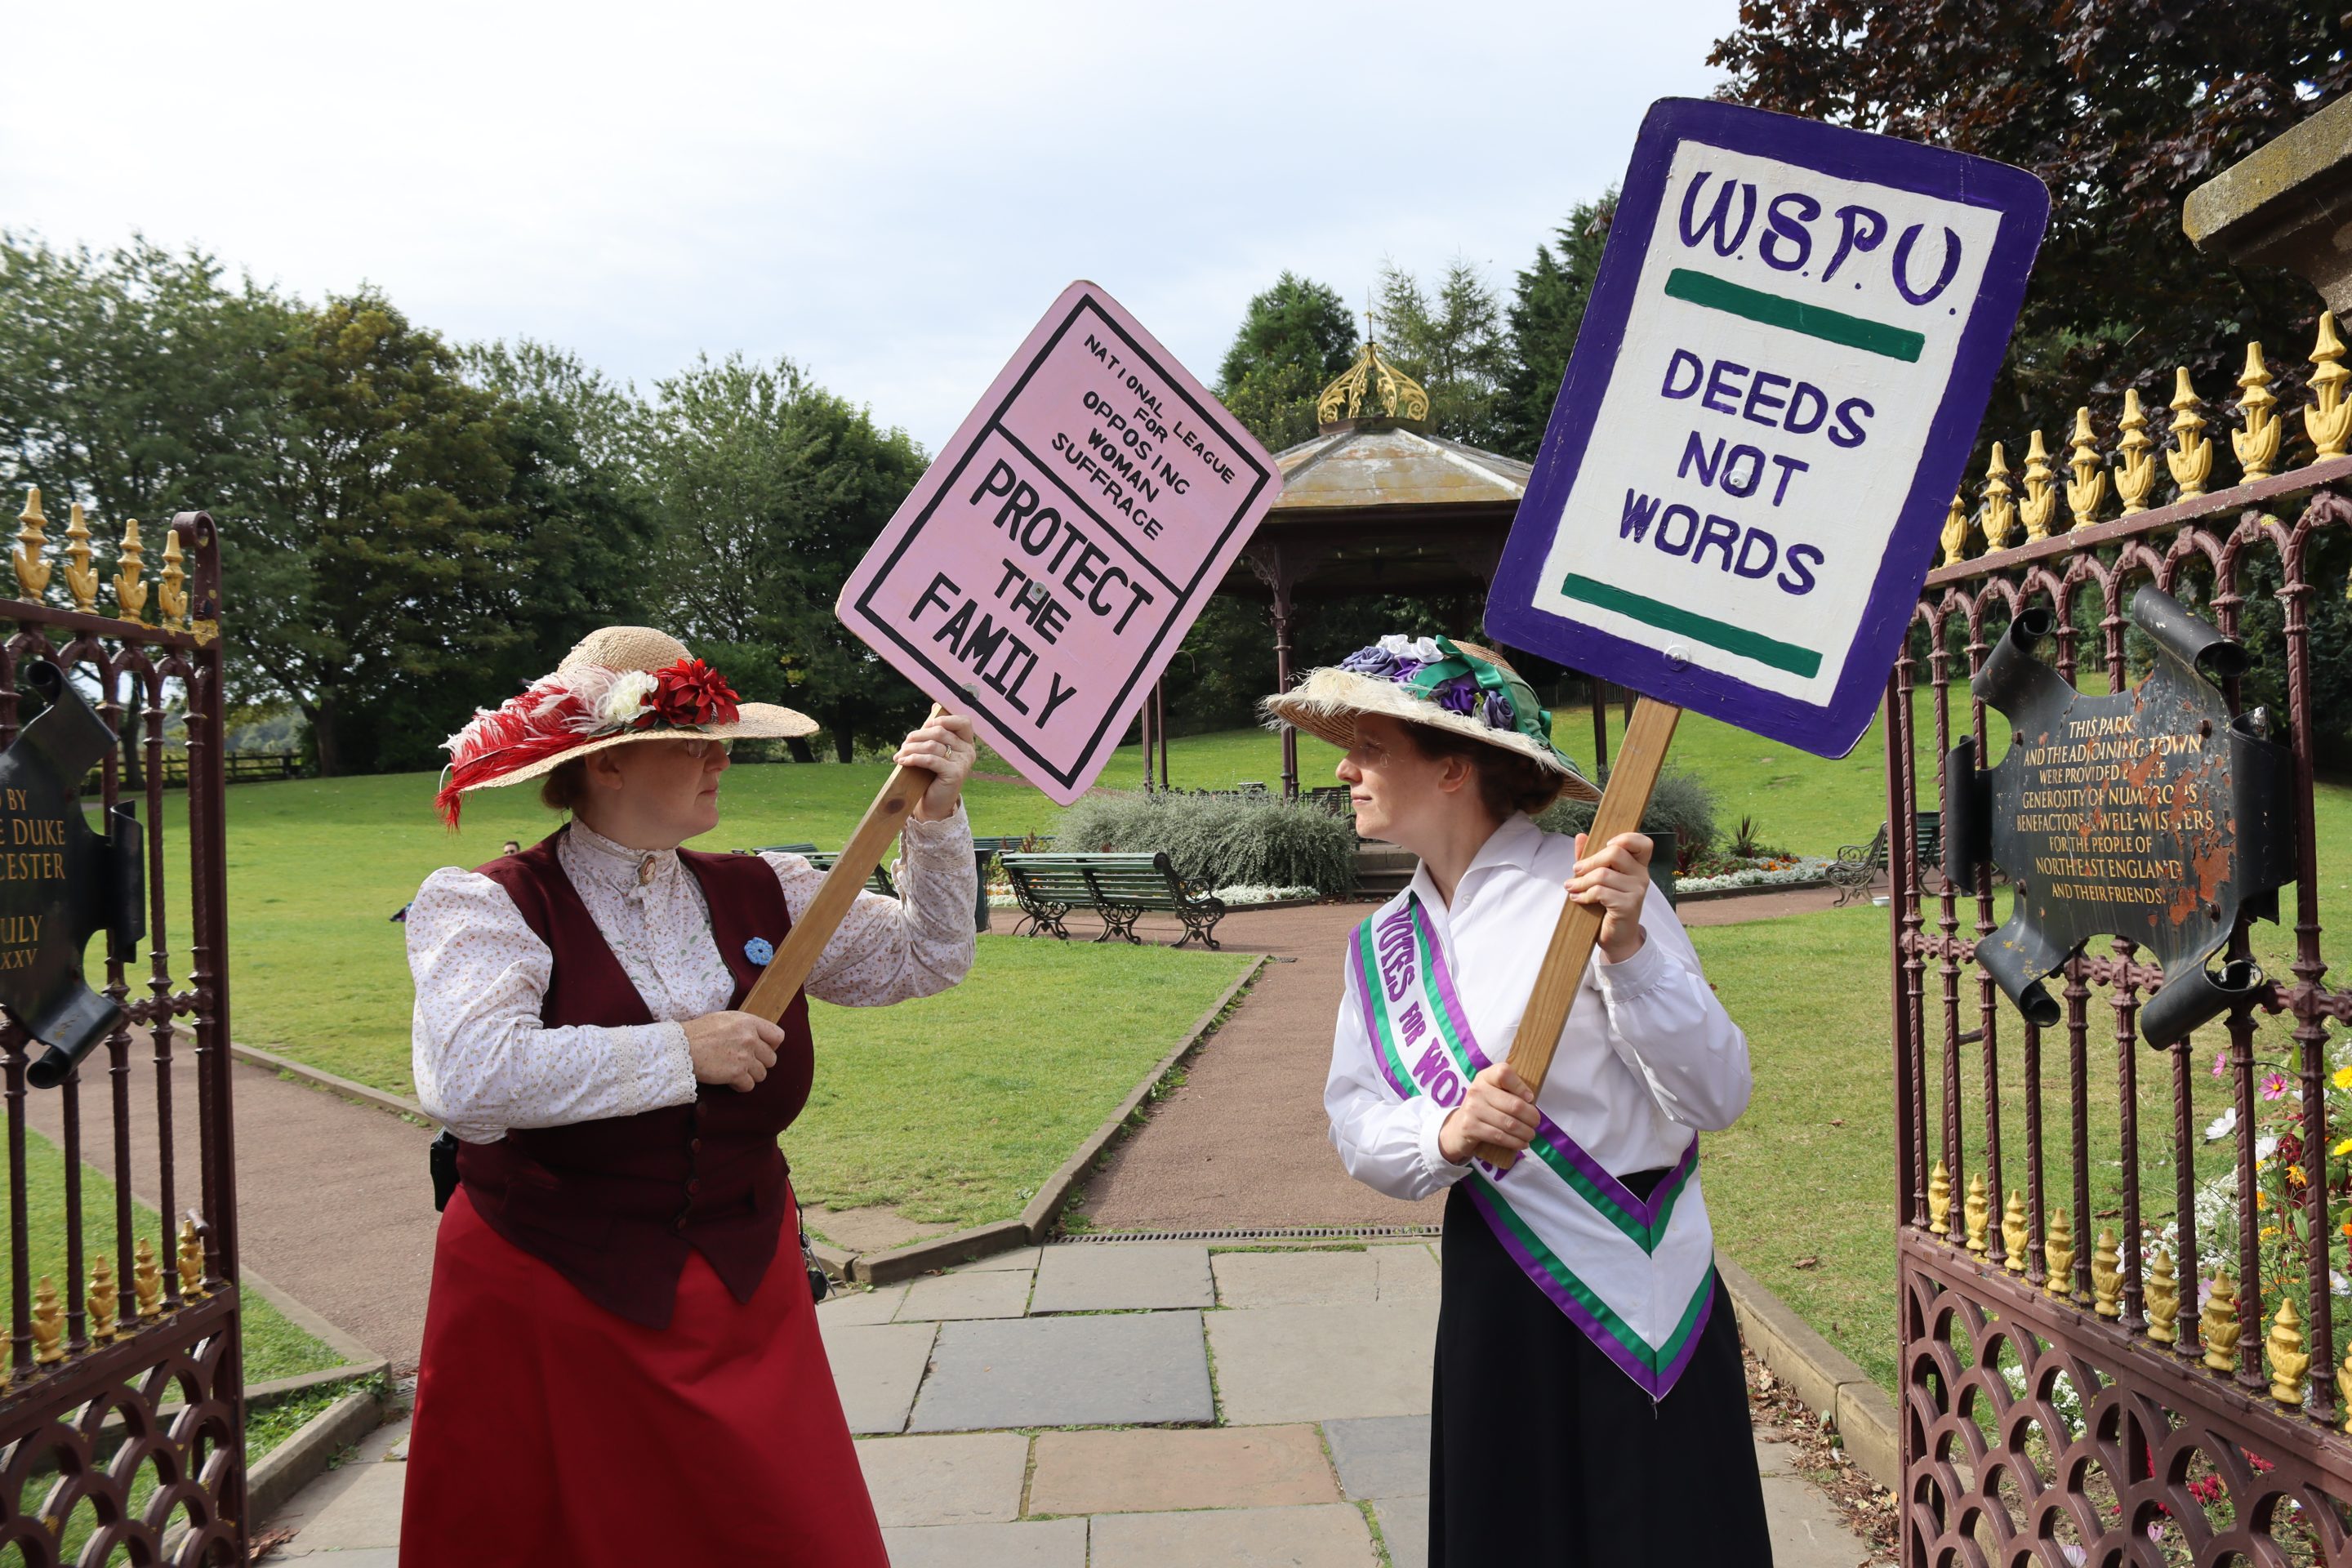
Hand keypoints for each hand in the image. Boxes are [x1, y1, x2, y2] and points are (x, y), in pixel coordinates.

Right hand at [682, 1011, 781, 1091]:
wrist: (681, 1047)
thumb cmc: (699, 1032)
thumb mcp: (725, 1019)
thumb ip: (744, 1027)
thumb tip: (757, 1036)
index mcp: (749, 1022)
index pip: (778, 1036)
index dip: (772, 1046)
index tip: (762, 1050)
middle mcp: (750, 1039)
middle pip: (771, 1059)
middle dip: (759, 1063)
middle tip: (744, 1063)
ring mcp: (744, 1057)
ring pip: (762, 1074)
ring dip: (750, 1075)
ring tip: (734, 1071)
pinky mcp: (736, 1073)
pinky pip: (749, 1085)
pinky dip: (740, 1086)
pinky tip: (729, 1080)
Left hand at [896, 712, 976, 821]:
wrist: (933, 803)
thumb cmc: (932, 774)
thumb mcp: (934, 750)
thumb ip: (936, 730)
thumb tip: (936, 703)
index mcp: (967, 742)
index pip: (963, 721)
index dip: (943, 719)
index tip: (926, 725)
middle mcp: (969, 751)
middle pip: (940, 732)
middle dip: (917, 736)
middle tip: (903, 745)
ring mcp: (964, 763)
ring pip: (932, 745)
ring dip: (911, 748)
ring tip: (899, 754)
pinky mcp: (955, 774)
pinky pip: (931, 759)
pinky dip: (913, 759)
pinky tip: (902, 761)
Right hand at [1438, 1063, 1539, 1164]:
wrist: (1457, 1128)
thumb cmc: (1485, 1108)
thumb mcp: (1494, 1093)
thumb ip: (1510, 1092)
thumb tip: (1532, 1103)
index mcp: (1485, 1077)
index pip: (1504, 1073)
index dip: (1521, 1086)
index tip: (1530, 1098)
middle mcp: (1477, 1090)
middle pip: (1513, 1104)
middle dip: (1531, 1116)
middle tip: (1536, 1123)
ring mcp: (1472, 1109)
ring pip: (1509, 1123)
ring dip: (1525, 1132)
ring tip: (1530, 1135)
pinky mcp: (1470, 1127)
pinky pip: (1499, 1136)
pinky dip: (1515, 1142)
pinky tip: (1522, 1144)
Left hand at [1568, 831, 1651, 963]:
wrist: (1617, 938)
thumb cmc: (1607, 905)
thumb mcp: (1598, 878)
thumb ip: (1591, 857)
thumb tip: (1580, 836)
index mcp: (1637, 866)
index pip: (1642, 843)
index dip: (1625, 838)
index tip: (1605, 845)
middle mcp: (1642, 875)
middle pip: (1615, 852)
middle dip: (1589, 861)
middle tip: (1575, 870)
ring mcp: (1637, 891)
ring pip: (1603, 874)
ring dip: (1581, 881)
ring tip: (1571, 887)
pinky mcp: (1628, 905)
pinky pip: (1600, 892)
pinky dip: (1584, 895)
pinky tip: (1578, 899)